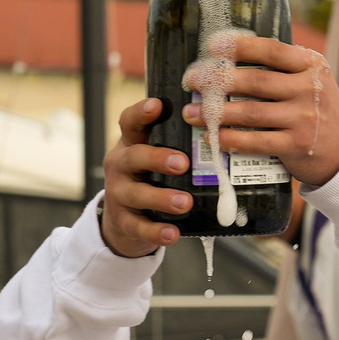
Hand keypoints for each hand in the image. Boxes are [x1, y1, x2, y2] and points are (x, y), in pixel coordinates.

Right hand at [100, 98, 191, 257]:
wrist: (124, 222)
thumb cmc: (149, 180)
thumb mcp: (154, 159)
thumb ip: (175, 145)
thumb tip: (219, 131)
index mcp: (131, 144)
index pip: (130, 122)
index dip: (141, 112)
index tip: (157, 105)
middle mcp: (121, 165)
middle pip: (134, 157)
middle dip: (158, 158)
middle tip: (183, 163)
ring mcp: (119, 194)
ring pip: (137, 194)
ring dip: (161, 198)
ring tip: (185, 202)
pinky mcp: (123, 222)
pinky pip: (138, 227)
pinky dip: (156, 231)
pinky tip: (172, 234)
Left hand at [183, 35, 338, 187]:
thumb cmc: (317, 110)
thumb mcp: (311, 80)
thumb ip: (282, 68)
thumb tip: (228, 59)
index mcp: (311, 66)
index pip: (272, 50)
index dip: (239, 47)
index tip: (212, 46)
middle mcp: (309, 89)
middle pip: (255, 81)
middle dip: (218, 80)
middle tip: (192, 81)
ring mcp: (303, 119)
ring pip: (251, 112)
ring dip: (216, 112)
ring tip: (192, 113)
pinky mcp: (296, 146)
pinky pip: (255, 142)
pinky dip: (230, 139)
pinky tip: (213, 136)